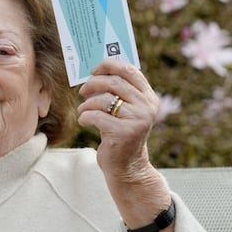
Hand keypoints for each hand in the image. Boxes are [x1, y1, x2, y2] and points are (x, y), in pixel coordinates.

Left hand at [76, 57, 160, 183]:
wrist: (126, 166)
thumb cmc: (119, 133)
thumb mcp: (123, 110)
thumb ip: (117, 92)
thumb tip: (94, 72)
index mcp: (149, 97)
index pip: (130, 70)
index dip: (109, 65)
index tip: (93, 70)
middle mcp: (146, 107)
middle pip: (114, 82)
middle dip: (93, 83)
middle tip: (83, 90)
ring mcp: (137, 120)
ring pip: (104, 99)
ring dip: (87, 103)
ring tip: (83, 109)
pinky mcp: (124, 133)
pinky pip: (96, 116)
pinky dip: (85, 116)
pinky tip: (84, 121)